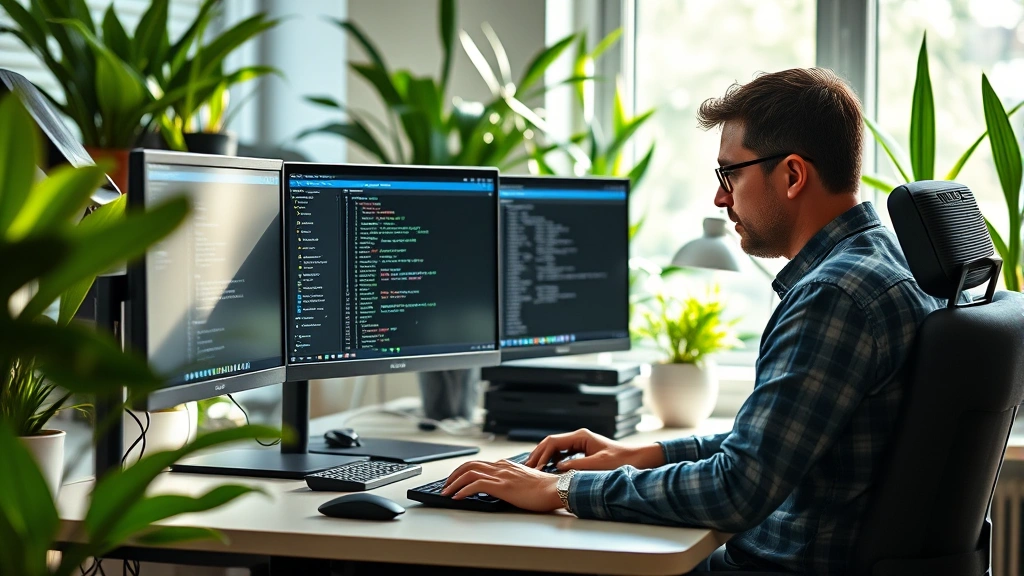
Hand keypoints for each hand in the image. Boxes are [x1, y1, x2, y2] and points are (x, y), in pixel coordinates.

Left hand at [441, 459, 561, 511]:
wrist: (556, 489)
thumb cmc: (545, 489)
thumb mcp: (524, 482)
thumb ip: (512, 481)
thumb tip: (503, 489)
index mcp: (506, 465)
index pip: (479, 464)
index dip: (463, 471)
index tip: (455, 480)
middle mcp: (502, 467)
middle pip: (470, 465)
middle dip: (453, 475)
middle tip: (445, 485)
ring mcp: (502, 475)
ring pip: (469, 473)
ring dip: (453, 483)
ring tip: (446, 492)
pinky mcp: (503, 486)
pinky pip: (476, 485)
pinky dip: (463, 490)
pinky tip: (457, 497)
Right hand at [525, 428, 665, 471]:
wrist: (637, 459)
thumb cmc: (620, 461)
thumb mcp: (597, 465)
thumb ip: (576, 466)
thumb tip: (556, 467)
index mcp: (580, 436)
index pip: (553, 442)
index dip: (541, 454)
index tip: (533, 466)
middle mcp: (578, 437)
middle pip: (551, 443)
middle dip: (538, 454)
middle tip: (526, 467)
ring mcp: (580, 443)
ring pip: (555, 448)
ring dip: (543, 457)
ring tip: (532, 469)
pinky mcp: (582, 450)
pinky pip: (562, 453)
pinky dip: (552, 460)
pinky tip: (546, 469)